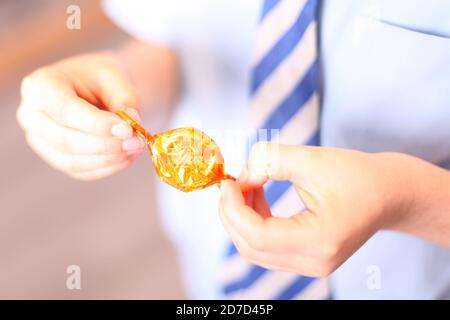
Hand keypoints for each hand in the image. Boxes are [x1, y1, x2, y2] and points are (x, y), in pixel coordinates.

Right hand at [17, 52, 144, 179]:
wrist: (95, 88)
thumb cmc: (101, 78)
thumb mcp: (115, 76)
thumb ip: (124, 99)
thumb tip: (131, 126)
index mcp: (40, 85)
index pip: (64, 110)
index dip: (96, 124)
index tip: (127, 129)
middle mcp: (31, 115)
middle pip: (65, 140)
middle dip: (105, 145)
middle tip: (137, 142)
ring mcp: (40, 141)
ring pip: (72, 161)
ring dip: (108, 159)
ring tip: (136, 148)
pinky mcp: (55, 158)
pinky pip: (80, 171)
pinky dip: (107, 168)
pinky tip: (127, 157)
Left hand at [219, 142, 427, 275]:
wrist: (388, 193)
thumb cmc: (358, 174)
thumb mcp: (310, 158)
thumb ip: (268, 160)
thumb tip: (240, 175)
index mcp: (320, 240)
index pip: (257, 235)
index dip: (233, 208)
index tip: (227, 181)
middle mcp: (314, 262)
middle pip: (250, 247)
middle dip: (231, 212)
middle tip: (232, 181)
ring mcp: (311, 265)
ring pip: (255, 249)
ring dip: (241, 216)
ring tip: (248, 184)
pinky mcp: (307, 259)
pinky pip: (266, 246)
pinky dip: (253, 221)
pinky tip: (258, 196)